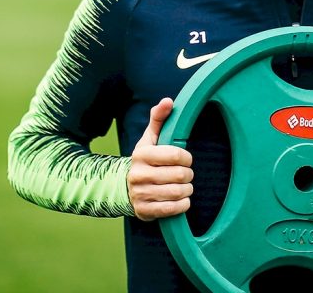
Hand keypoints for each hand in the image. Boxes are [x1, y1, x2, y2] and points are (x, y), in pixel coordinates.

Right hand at [127, 98, 193, 220]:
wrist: (124, 188)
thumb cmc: (145, 160)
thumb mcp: (150, 138)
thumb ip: (159, 118)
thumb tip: (168, 101)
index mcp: (142, 155)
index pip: (175, 155)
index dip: (187, 157)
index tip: (186, 159)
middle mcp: (138, 175)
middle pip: (179, 175)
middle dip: (188, 175)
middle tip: (185, 174)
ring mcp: (140, 194)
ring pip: (177, 193)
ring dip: (187, 190)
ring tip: (183, 186)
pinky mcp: (144, 211)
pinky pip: (172, 210)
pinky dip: (182, 204)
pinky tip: (181, 199)